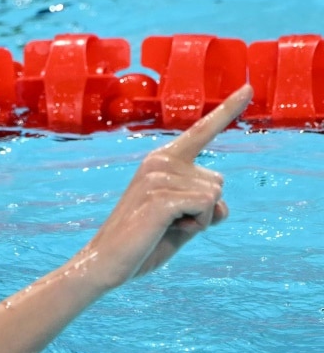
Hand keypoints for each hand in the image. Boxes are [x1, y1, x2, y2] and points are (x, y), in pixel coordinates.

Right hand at [79, 84, 252, 288]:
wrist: (104, 264)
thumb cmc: (141, 244)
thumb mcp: (180, 221)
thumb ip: (203, 208)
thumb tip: (221, 206)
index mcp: (161, 161)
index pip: (201, 132)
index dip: (227, 110)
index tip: (248, 88)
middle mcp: (159, 161)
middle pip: (217, 182)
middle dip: (205, 211)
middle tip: (169, 225)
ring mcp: (159, 177)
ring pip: (214, 196)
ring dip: (199, 221)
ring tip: (164, 228)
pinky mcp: (162, 196)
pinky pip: (208, 207)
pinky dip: (196, 225)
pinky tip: (167, 230)